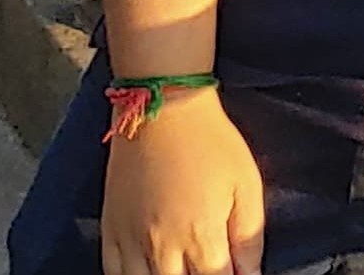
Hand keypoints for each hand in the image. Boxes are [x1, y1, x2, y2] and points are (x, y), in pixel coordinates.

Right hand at [101, 86, 264, 274]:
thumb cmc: (210, 140)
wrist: (163, 106)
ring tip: (181, 267)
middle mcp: (164, 250)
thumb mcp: (246, 183)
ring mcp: (132, 244)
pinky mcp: (111, 231)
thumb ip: (250, 236)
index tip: (233, 271)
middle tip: (207, 265)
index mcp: (202, 238)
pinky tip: (147, 272)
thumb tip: (253, 274)